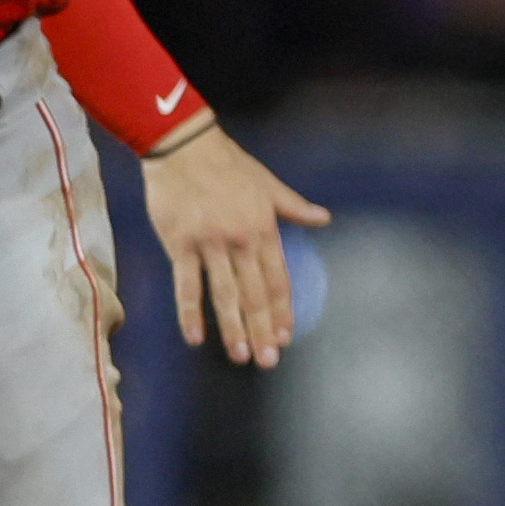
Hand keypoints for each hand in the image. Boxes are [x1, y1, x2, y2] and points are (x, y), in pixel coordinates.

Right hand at [137, 120, 330, 366]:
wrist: (183, 145)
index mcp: (264, 229)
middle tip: (266, 360)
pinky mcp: (180, 243)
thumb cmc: (226, 163)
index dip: (282, 310)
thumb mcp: (267, 183)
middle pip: (255, 294)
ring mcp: (210, 244)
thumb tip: (324, 218)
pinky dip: (190, 312)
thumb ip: (294, 207)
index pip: (278, 279)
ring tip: (240, 356)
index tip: (285, 336)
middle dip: (262, 330)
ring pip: (224, 295)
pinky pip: (187, 285)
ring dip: (233, 328)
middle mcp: (240, 240)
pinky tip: (196, 336)